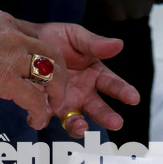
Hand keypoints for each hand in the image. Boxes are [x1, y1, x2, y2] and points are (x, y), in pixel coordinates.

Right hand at [0, 11, 67, 128]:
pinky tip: (35, 119)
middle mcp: (13, 35)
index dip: (37, 54)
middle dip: (59, 72)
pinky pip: (34, 97)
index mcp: (3, 22)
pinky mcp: (6, 79)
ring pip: (51, 72)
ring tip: (53, 105)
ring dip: (56, 91)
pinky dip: (40, 111)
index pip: (32, 36)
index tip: (35, 69)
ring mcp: (12, 56)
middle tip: (56, 88)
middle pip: (52, 51)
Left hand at [33, 22, 137, 137]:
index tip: (134, 98)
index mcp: (95, 74)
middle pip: (98, 108)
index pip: (113, 85)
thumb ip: (94, 44)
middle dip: (107, 116)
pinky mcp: (45, 107)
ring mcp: (65, 102)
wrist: (28, 39)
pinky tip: (42, 118)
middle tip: (117, 122)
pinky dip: (44, 120)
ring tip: (82, 127)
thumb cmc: (56, 37)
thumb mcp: (76, 36)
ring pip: (75, 119)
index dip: (124, 91)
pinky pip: (46, 118)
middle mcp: (83, 92)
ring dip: (79, 126)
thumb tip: (119, 44)